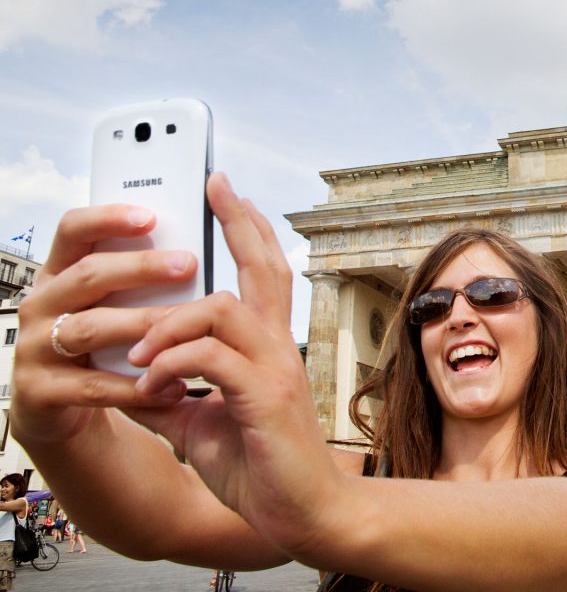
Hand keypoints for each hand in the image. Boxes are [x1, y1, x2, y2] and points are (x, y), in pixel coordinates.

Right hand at [11, 203, 196, 446]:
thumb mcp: (110, 308)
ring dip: (143, 325)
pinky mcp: (39, 391)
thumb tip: (194, 254)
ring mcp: (34, 347)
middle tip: (188, 264)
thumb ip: (136, 283)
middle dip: (140, 267)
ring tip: (187, 324)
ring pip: (91, 328)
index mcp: (59, 274)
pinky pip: (93, 386)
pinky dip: (137, 387)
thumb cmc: (99, 348)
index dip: (107, 219)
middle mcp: (41, 304)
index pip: (72, 231)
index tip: (150, 217)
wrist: (59, 413)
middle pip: (88, 275)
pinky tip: (175, 387)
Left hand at [123, 174, 336, 551]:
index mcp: (266, 348)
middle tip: (215, 184)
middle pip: (263, 266)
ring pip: (222, 307)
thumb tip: (133, 378)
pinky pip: (208, 357)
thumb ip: (173, 393)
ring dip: (168, 323)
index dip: (246, 230)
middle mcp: (278, 346)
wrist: (300, 515)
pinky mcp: (264, 395)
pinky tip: (151, 389)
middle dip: (237, 221)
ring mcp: (275, 367)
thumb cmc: (260, 469)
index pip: (261, 274)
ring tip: (136, 352)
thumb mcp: (200, 424)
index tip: (226, 193)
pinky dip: (169, 365)